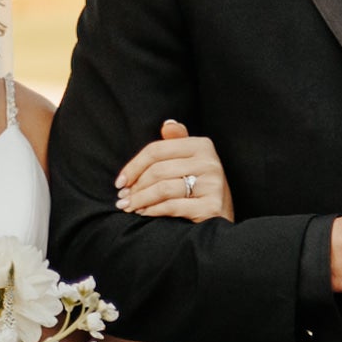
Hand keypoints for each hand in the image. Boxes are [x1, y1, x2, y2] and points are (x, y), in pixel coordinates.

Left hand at [116, 119, 236, 223]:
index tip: (120, 181)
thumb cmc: (200, 188)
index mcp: (202, 145)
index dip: (133, 166)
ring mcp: (212, 184)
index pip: (157, 150)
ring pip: (163, 188)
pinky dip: (153, 210)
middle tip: (122, 198)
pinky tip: (144, 213)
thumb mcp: (191, 161)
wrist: (222, 217)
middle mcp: (210, 162)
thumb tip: (167, 124)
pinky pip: (172, 206)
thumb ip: (178, 142)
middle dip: (135, 186)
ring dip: (140, 199)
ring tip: (129, 207)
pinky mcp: (211, 206)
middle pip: (158, 170)